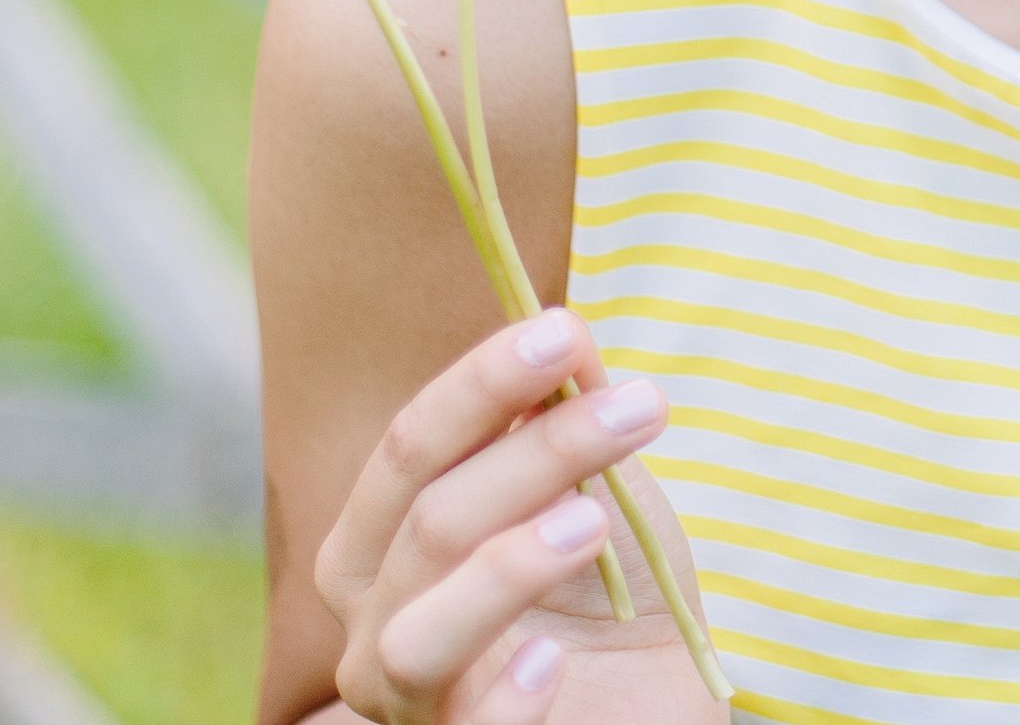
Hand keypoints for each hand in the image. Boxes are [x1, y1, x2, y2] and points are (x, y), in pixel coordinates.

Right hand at [316, 309, 715, 724]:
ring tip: (591, 520)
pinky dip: (504, 697)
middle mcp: (373, 623)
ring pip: (420, 631)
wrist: (646, 704)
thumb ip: (568, 424)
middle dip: (534, 452)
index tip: (564, 331)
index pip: (410, 448)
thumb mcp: (599, 494)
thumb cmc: (606, 598)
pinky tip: (552, 659)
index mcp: (384, 542)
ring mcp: (409, 702)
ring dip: (506, 568)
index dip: (481, 384)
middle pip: (428, 522)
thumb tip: (568, 337)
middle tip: (640, 406)